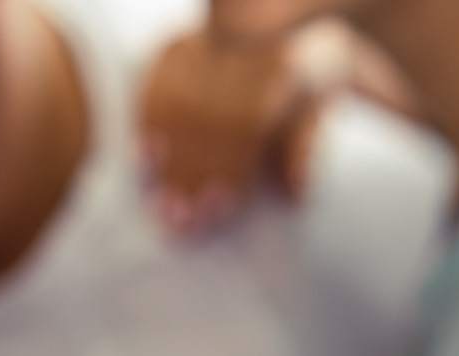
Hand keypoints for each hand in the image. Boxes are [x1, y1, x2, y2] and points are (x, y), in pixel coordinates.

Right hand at [139, 20, 352, 234]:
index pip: (246, 121)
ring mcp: (203, 45)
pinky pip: (153, 86)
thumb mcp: (315, 109)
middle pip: (206, 119)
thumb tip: (297, 192)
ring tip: (162, 206)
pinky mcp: (175, 46)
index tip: (218, 209)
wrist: (277, 30)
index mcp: (278, 65)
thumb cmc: (298, 83)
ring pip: (176, 105)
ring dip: (167, 160)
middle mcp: (238, 50)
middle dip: (192, 174)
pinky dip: (146, 123)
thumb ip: (303, 147)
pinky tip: (143, 159)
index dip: (231, 167)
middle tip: (180, 222)